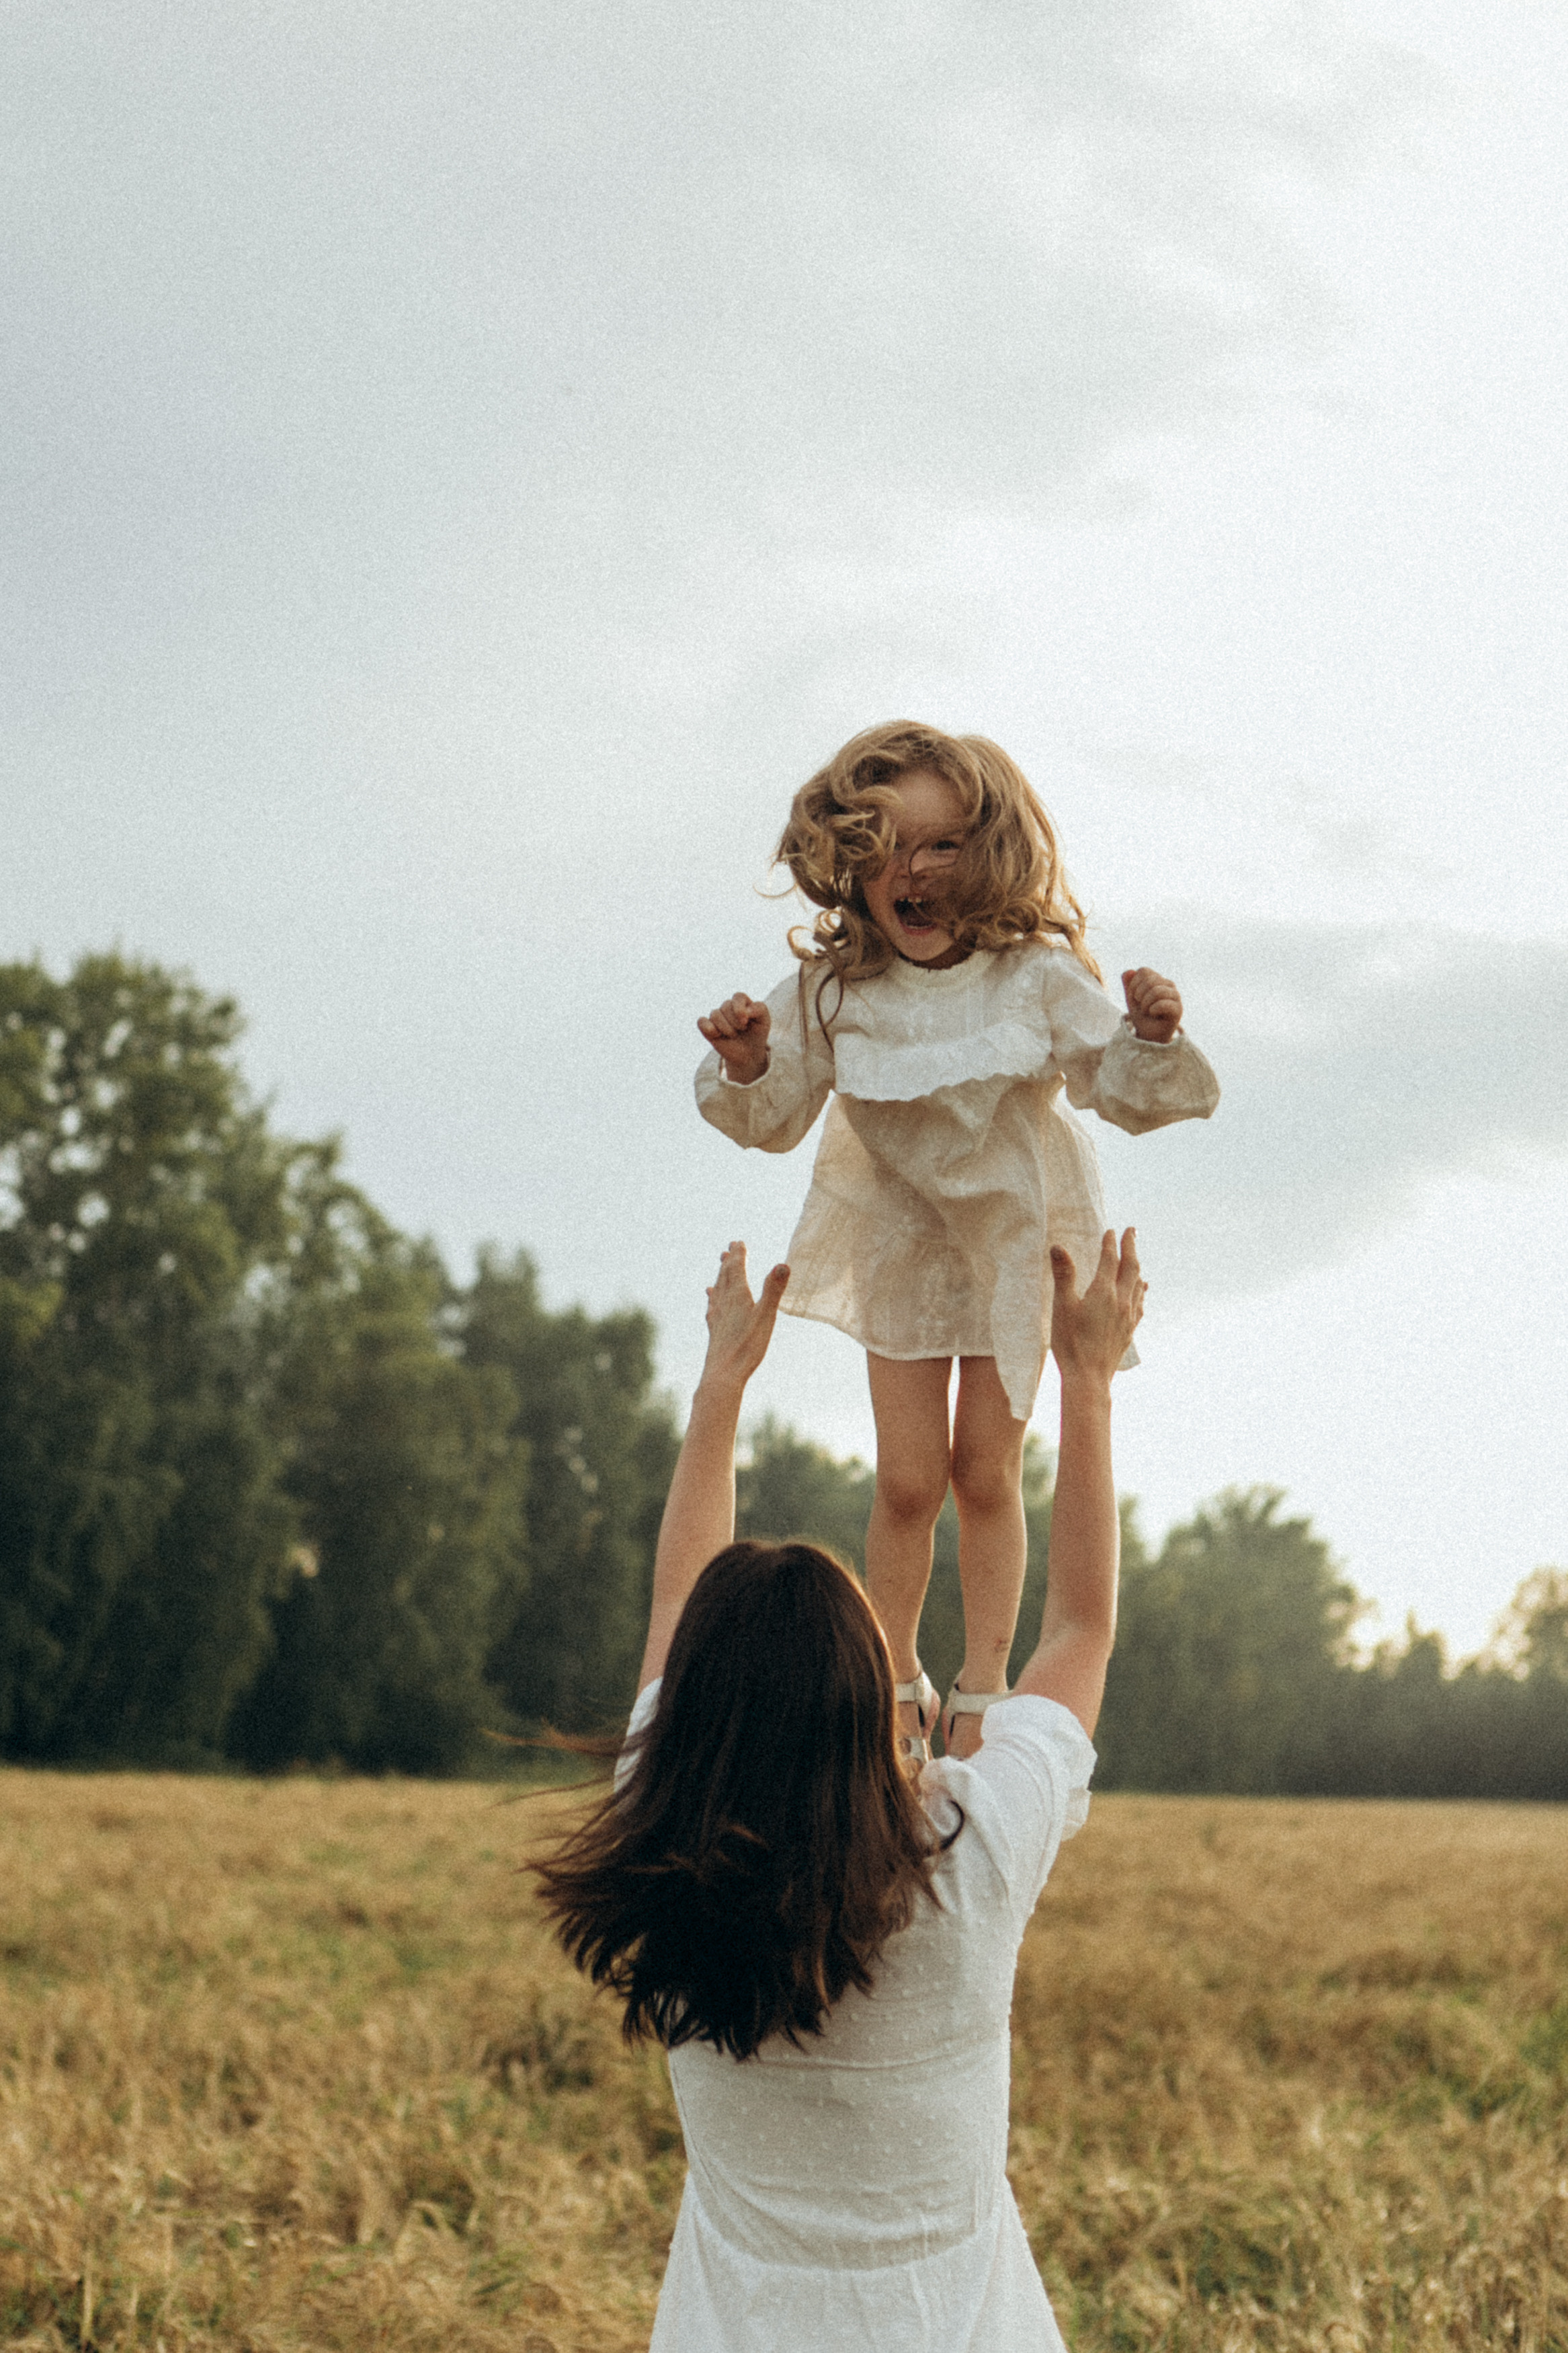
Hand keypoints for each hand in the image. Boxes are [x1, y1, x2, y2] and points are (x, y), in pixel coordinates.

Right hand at [698, 993, 771, 1083]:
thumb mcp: (764, 1021)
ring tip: (733, 1035)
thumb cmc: (757, 1034)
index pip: (738, 997)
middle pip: (726, 1006)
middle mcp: (727, 1006)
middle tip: (742, 1031)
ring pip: (715, 1014)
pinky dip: (708, 1028)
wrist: (748, 1053)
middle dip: (735, 1022)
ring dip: (726, 1028)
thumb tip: (746, 1010)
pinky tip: (717, 1035)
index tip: (745, 1022)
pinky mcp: (707, 1027)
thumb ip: (760, 1009)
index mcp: (741, 1001)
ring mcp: (717, 1016)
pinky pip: (701, 1022)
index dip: (739, 1009)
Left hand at [700, 1242, 789, 1396]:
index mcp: (738, 1297)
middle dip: (729, 1261)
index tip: (738, 1242)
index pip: (737, 1270)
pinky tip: (711, 1295)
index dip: (738, 1255)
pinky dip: (713, 1295)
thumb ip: (774, 1291)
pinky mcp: (715, 1330)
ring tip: (721, 1264)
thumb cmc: (747, 1347)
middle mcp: (725, 1304)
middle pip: (726, 1276)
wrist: (723, 1374)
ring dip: (721, 1275)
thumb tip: (783, 1264)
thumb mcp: (766, 1317)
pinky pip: (713, 1305)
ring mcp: (718, 1317)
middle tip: (730, 1247)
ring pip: (718, 1289)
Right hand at [1049, 1230, 1145, 1382]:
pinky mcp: (1129, 1330)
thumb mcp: (1062, 1307)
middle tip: (1131, 1231)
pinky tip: (1141, 1291)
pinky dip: (1140, 1290)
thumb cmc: (1071, 1343)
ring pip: (1138, 1285)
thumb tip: (1058, 1247)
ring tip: (1136, 1258)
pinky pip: (1139, 1303)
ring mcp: (1128, 1317)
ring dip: (1137, 1267)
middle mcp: (1121, 1301)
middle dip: (1131, 1247)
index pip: (1110, 1259)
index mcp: (1104, 1292)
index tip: (1109, 1230)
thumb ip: (1063, 1275)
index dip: (1110, 1243)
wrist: (1089, 1378)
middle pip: (1131, 1267)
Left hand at [1122, 967, 1181, 1043]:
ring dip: (1145, 1004)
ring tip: (1147, 1011)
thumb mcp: (1131, 999)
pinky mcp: (1178, 1009)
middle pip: (1149, 980)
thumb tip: (1129, 971)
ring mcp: (1175, 996)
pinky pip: (1163, 1004)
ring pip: (1156, 990)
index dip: (1134, 984)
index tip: (1135, 997)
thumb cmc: (1142, 1016)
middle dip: (1139, 995)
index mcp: (1158, 979)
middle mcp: (1169, 985)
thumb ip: (1128, 984)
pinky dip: (1153, 1010)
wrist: (1149, 1035)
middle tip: (1141, 1006)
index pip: (1144, 971)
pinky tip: (1153, 1014)